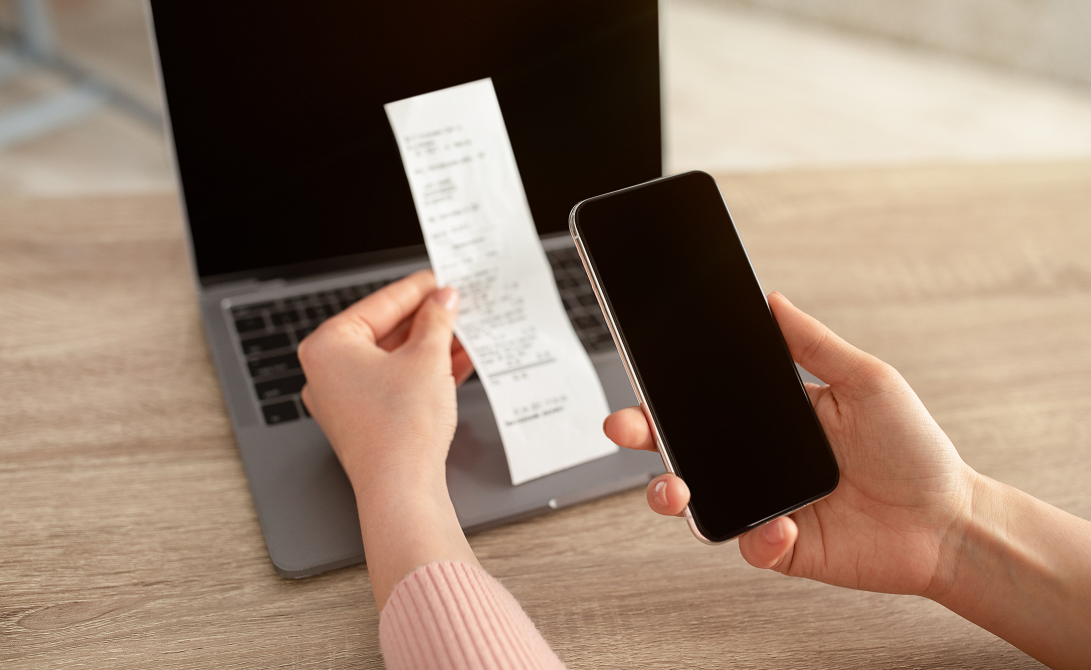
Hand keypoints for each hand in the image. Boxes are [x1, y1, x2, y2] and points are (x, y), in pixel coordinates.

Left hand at [298, 270, 478, 608]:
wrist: (401, 489)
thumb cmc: (399, 429)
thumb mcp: (427, 358)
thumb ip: (436, 320)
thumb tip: (442, 301)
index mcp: (327, 346)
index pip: (379, 303)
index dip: (416, 289)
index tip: (439, 278)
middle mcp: (326, 372)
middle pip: (384, 331)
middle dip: (426, 320)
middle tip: (455, 304)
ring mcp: (342, 399)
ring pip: (392, 359)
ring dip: (430, 346)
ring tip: (464, 332)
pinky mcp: (363, 420)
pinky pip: (394, 384)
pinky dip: (423, 373)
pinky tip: (457, 363)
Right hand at [604, 292, 976, 597]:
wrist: (949, 522)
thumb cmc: (914, 448)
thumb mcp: (867, 381)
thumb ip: (815, 344)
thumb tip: (772, 299)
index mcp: (771, 417)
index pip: (705, 401)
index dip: (666, 392)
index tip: (640, 375)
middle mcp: (758, 460)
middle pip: (682, 449)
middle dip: (643, 437)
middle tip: (623, 426)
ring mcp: (764, 504)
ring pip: (695, 502)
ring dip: (671, 494)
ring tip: (676, 489)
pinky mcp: (779, 546)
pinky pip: (747, 544)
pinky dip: (756, 537)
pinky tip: (782, 525)